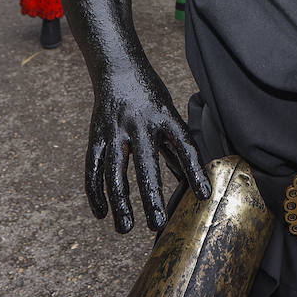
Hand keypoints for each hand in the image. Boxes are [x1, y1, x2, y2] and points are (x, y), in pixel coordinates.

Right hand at [85, 65, 211, 232]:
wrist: (118, 67)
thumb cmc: (150, 95)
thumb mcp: (170, 114)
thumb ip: (177, 148)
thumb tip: (190, 181)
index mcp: (165, 116)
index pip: (184, 145)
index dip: (195, 170)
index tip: (203, 195)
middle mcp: (140, 124)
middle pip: (146, 164)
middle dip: (151, 197)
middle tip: (157, 224)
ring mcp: (115, 130)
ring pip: (115, 171)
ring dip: (120, 202)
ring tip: (125, 228)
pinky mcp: (97, 135)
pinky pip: (93, 168)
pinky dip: (95, 192)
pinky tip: (101, 213)